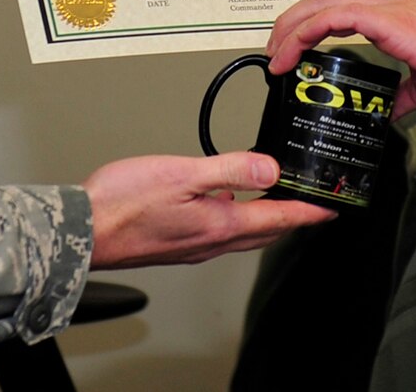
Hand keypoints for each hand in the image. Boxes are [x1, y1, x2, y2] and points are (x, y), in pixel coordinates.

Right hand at [84, 152, 333, 267]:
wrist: (82, 230)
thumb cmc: (122, 203)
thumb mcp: (182, 173)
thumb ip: (230, 168)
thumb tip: (270, 167)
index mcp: (219, 224)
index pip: (278, 219)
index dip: (310, 211)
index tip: (333, 207)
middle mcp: (211, 242)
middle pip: (266, 230)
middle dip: (293, 217)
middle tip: (314, 204)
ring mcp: (194, 246)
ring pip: (244, 233)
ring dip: (266, 218)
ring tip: (278, 199)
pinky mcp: (177, 244)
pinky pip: (221, 232)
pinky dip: (237, 218)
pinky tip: (227, 203)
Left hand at [267, 0, 415, 120]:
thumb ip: (399, 97)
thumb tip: (386, 114)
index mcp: (390, 13)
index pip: (341, 1)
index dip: (312, 18)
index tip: (294, 45)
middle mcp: (383, 3)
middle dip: (295, 18)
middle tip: (276, 49)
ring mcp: (381, 6)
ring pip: (323, 1)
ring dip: (293, 24)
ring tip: (277, 52)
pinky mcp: (380, 17)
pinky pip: (330, 17)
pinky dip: (306, 32)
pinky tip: (292, 52)